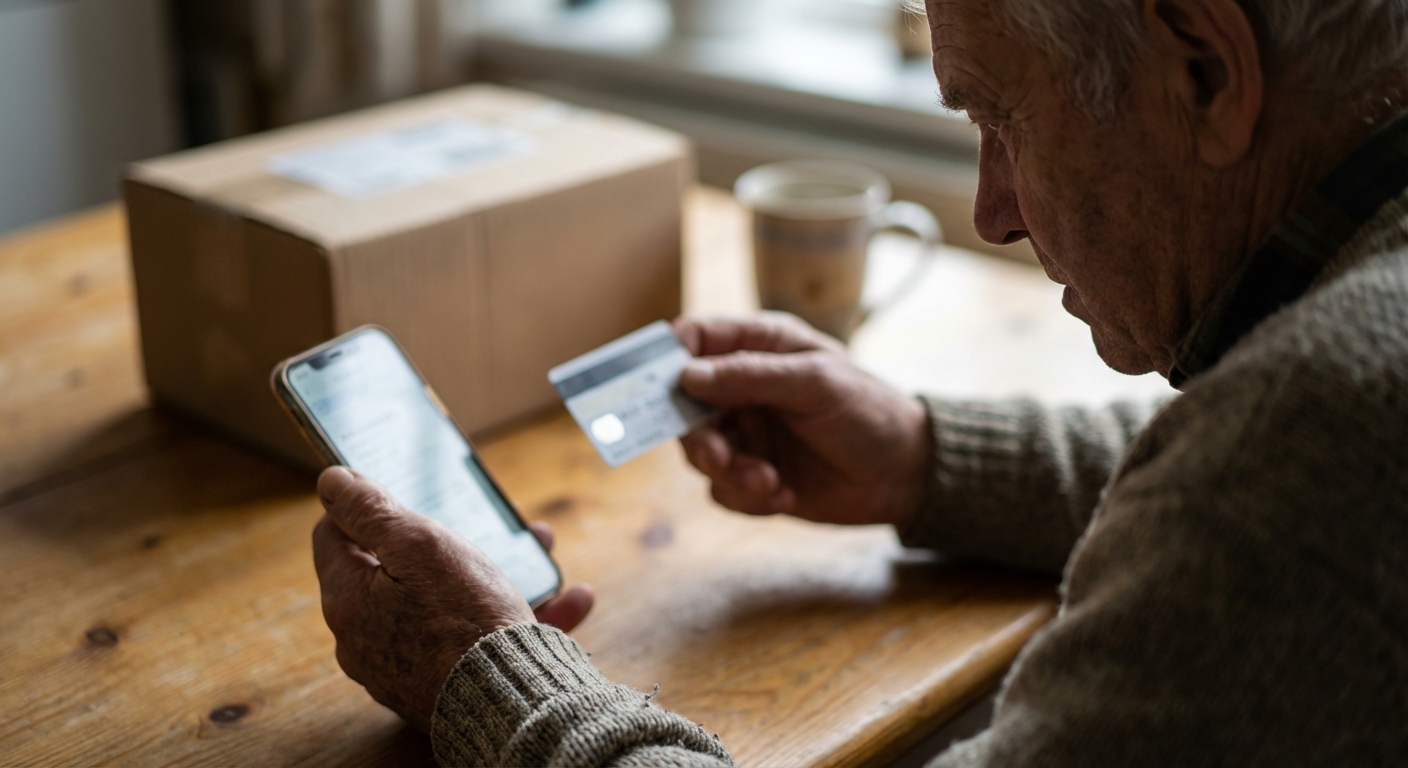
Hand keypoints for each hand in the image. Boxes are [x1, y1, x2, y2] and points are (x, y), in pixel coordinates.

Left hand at [311, 466, 594, 731]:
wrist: (511, 707)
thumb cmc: (465, 621)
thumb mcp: (420, 546)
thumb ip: (371, 510)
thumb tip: (331, 481)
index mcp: (348, 600)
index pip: (333, 535)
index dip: (363, 507)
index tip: (400, 493)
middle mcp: (365, 638)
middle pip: (394, 569)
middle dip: (447, 540)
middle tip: (484, 523)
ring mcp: (402, 666)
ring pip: (446, 603)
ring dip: (495, 575)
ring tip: (542, 557)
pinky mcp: (442, 686)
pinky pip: (474, 640)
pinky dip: (514, 618)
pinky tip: (566, 601)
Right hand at [675, 313, 931, 529]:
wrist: (905, 476)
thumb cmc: (869, 412)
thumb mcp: (815, 383)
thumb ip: (751, 375)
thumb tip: (687, 375)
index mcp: (759, 346)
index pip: (695, 339)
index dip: (668, 358)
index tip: (660, 386)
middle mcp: (743, 387)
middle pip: (682, 406)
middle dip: (699, 438)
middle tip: (720, 459)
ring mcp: (745, 432)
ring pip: (699, 453)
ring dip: (730, 473)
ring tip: (769, 482)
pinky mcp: (751, 475)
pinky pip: (721, 490)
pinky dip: (747, 497)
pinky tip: (785, 495)